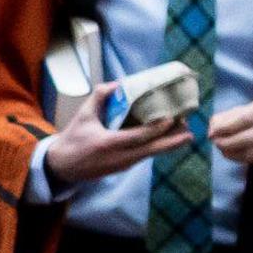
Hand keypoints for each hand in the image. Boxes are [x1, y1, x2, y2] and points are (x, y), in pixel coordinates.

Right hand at [39, 83, 194, 187]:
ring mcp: (122, 164)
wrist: (62, 167)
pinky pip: (144, 156)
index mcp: (108, 143)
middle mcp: (119, 157)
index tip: (171, 119)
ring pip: (150, 154)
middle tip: (190, 133)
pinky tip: (166, 140)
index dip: (156, 129)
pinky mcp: (123, 167)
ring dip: (168, 145)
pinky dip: (157, 148)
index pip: (138, 137)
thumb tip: (116, 85)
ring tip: (185, 134)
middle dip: (172, 142)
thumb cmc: (72, 140)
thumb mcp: (82, 116)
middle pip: (151, 150)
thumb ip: (98, 98)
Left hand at [210, 98, 252, 168]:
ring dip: (231, 153)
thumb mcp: (242, 111)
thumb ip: (223, 119)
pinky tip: (236, 152)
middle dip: (227, 143)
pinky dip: (240, 158)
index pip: (244, 119)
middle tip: (216, 143)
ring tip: (224, 148)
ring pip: (249, 153)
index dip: (225, 128)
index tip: (212, 133)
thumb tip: (212, 133)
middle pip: (247, 139)